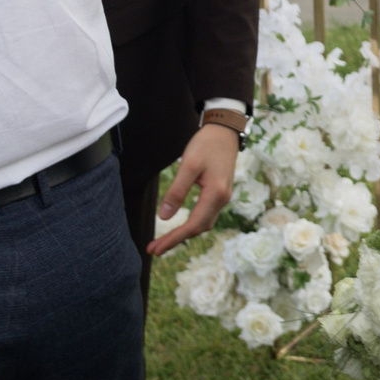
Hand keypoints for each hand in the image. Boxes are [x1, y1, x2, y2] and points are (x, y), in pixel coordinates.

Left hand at [146, 124, 238, 256]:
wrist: (225, 130)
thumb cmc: (207, 144)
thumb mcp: (189, 165)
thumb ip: (176, 191)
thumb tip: (163, 217)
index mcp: (216, 194)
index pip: (193, 225)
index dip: (174, 238)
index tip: (156, 248)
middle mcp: (222, 199)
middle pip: (199, 228)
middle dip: (176, 240)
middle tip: (154, 249)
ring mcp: (223, 197)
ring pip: (203, 223)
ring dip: (184, 234)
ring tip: (163, 241)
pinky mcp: (219, 193)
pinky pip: (205, 215)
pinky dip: (192, 224)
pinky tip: (180, 226)